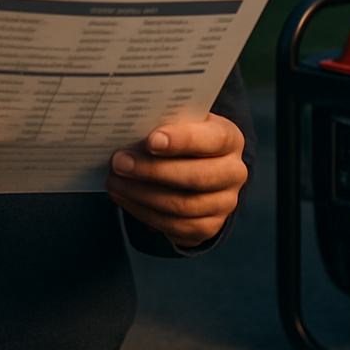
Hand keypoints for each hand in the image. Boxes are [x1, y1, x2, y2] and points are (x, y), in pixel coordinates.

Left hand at [106, 113, 247, 248]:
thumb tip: (131, 127)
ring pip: (182, 206)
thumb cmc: (184, 138)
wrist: (201, 168)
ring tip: (115, 180)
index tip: (150, 140)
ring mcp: (224, 204)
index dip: (183, 140)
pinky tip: (124, 197)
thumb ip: (166, 122)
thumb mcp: (183, 123)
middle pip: (196, 177)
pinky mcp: (208, 228)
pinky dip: (143, 212)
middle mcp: (234, 173)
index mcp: (230, 139)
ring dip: (141, 194)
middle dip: (153, 170)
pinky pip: (173, 227)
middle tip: (120, 162)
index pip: (212, 139)